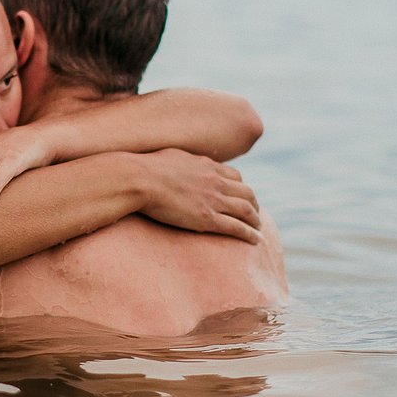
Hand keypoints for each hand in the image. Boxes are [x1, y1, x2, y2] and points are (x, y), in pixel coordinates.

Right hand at [138, 149, 262, 242]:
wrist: (139, 179)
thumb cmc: (145, 167)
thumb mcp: (170, 156)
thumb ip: (181, 161)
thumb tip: (177, 161)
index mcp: (206, 166)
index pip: (234, 176)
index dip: (241, 187)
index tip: (241, 196)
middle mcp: (215, 181)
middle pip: (246, 192)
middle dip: (254, 204)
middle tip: (254, 215)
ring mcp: (213, 200)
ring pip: (246, 210)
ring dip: (255, 220)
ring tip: (258, 229)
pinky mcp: (207, 218)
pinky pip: (236, 227)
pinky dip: (249, 234)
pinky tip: (255, 240)